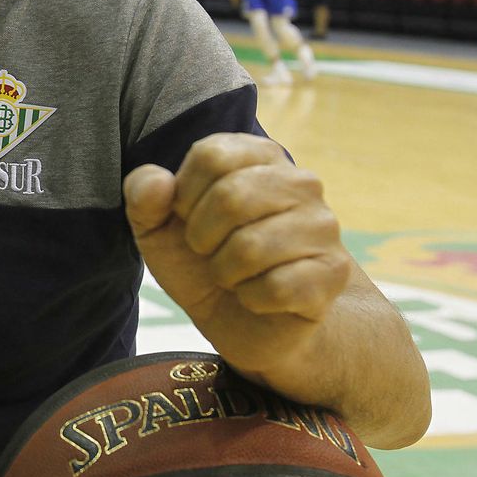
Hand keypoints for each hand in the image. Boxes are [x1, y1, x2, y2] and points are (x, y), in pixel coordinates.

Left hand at [123, 133, 350, 383]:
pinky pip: (277, 287)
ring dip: (226, 273)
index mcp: (258, 155)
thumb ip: (143, 196)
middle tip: (211, 253)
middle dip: (202, 238)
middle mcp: (300, 182)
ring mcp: (324, 226)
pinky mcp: (333, 272)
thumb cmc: (201, 261)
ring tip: (235, 274)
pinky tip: (260, 297)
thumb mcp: (157, 228)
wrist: (245, 321)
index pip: (211, 155)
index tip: (190, 218)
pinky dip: (253, 299)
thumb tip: (158, 182)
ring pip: (252, 247)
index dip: (185, 195)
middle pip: (232, 197)